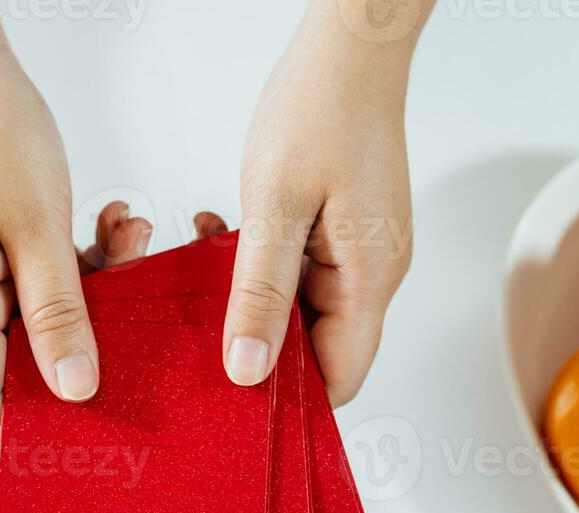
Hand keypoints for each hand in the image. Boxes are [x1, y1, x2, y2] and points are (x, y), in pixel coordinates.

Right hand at [0, 5, 133, 421]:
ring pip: (43, 313)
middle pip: (24, 356)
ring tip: (129, 238)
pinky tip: (109, 224)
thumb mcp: (39, 232)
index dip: (47, 404)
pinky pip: (42, 277)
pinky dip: (81, 259)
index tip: (106, 386)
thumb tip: (76, 389)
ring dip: (95, 284)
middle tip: (132, 285)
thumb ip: (61, 317)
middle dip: (87, 329)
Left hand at [224, 0, 424, 405]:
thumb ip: (260, 293)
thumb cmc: (322, 108)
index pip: (340, 378)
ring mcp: (361, 253)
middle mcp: (375, 274)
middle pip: (319, 350)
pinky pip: (299, 272)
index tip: (234, 395)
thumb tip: (248, 369)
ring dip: (252, 298)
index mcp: (370, 279)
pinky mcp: (344, 232)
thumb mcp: (274, 206)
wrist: (351, 47)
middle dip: (260, 345)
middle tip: (203, 329)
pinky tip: (224, 237)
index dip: (291, 399)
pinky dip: (259, 266)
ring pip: (302, 310)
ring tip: (207, 268)